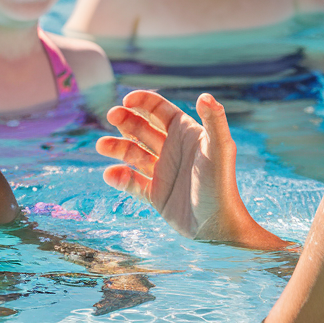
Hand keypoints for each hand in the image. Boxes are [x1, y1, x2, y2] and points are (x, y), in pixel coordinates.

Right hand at [97, 90, 256, 243]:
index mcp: (186, 134)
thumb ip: (214, 121)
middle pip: (141, 127)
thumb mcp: (219, 150)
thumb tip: (205, 96)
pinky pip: (132, 182)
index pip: (159, 110)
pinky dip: (120, 178)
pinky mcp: (156, 194)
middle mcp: (172, 149)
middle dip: (125, 120)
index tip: (126, 100)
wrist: (217, 226)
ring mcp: (162, 171)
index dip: (142, 102)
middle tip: (112, 115)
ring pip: (132, 153)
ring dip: (116, 146)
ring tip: (102, 145)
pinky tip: (111, 175)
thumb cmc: (221, 185)